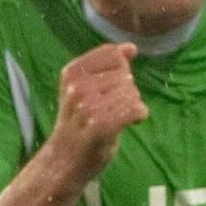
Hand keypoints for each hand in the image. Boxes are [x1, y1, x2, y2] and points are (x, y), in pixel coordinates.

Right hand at [51, 41, 146, 180]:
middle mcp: (76, 86)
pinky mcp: (100, 125)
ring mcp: (87, 106)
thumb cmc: (80, 122)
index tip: (113, 87)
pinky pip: (135, 109)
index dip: (122, 70)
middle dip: (128, 91)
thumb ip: (109, 66)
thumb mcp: (87, 87)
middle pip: (126, 75)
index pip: (113, 54)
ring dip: (133, 106)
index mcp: (72, 71)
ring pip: (132, 93)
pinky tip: (132, 123)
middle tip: (115, 108)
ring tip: (118, 118)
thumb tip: (131, 46)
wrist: (66, 159)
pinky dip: (139, 115)